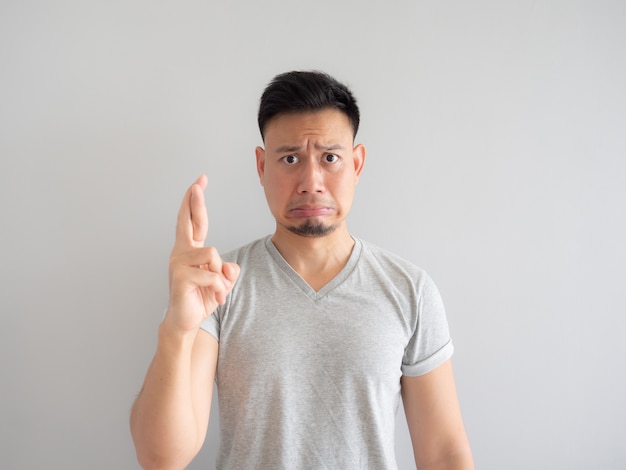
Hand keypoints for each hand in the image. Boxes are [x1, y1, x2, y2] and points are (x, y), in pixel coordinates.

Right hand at [164, 175, 239, 333]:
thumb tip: (226, 267)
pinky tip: (215, 298)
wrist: (186, 321)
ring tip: (215, 289)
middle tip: (198, 182)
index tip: (199, 181)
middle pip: (188, 221)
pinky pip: (212, 275)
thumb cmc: (201, 297)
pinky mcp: (180, 277)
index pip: (193, 221)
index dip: (196, 201)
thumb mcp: (222, 280)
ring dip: (220, 275)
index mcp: (189, 249)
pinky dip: (219, 288)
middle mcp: (180, 252)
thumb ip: (228, 269)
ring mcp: (178, 264)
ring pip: (212, 254)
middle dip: (194, 201)